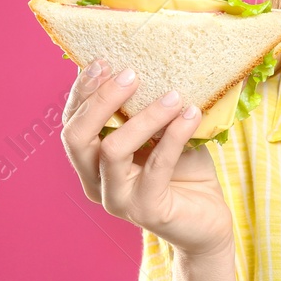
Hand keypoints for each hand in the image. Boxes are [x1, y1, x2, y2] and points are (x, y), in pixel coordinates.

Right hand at [59, 60, 234, 256]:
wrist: (208, 219)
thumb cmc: (183, 171)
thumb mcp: (161, 132)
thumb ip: (147, 108)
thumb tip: (149, 63)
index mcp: (91, 161)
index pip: (72, 122)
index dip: (82, 91)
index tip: (103, 61)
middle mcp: (95, 182)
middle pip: (77, 136)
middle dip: (100, 99)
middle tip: (131, 73)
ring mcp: (117, 200)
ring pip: (113, 150)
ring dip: (144, 117)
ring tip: (174, 95)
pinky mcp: (146, 211)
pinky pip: (156, 167)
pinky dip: (174, 136)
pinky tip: (192, 114)